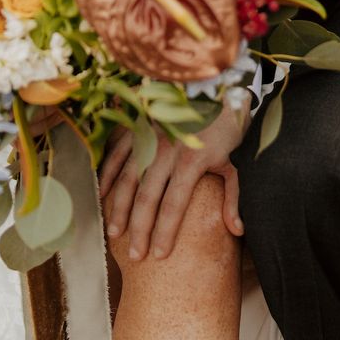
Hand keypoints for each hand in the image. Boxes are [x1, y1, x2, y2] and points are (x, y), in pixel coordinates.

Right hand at [98, 101, 250, 261]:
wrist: (217, 85)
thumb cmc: (229, 127)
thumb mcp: (238, 161)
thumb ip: (235, 196)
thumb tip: (237, 230)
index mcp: (191, 161)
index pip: (174, 205)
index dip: (164, 232)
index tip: (158, 255)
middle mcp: (166, 151)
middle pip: (148, 197)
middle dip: (139, 229)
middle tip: (134, 255)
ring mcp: (149, 137)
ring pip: (128, 179)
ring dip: (119, 207)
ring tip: (114, 233)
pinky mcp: (139, 127)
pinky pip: (118, 154)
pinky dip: (108, 175)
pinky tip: (101, 196)